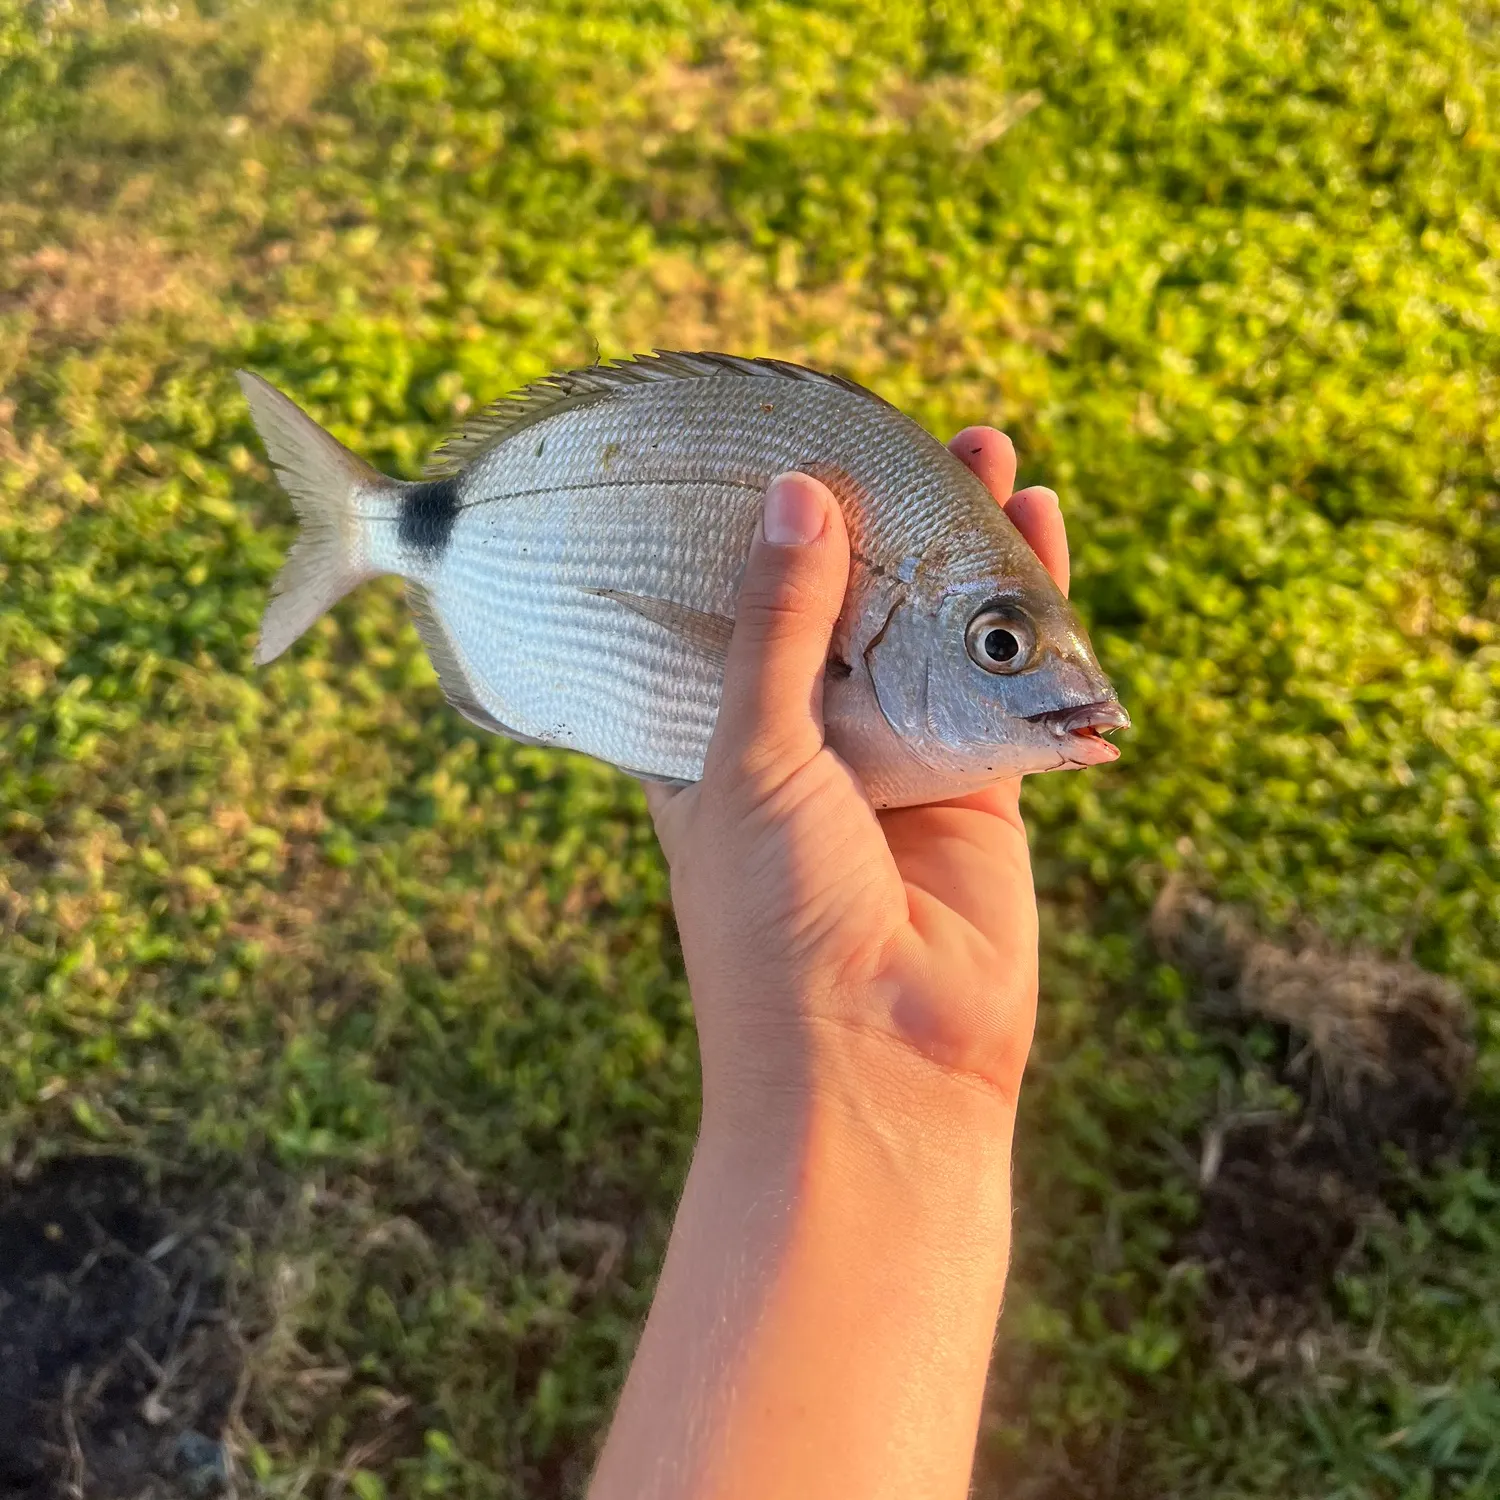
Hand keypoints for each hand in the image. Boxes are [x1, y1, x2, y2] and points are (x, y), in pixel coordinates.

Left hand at [644, 428, 1069, 1131]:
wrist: (875, 1070)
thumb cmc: (773, 923)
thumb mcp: (752, 758)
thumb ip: (779, 631)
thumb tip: (796, 497)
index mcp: (716, 741)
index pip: (736, 612)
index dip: (766, 534)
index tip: (791, 447)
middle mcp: (805, 746)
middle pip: (846, 609)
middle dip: (878, 523)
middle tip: (904, 429)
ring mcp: (894, 764)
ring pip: (929, 632)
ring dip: (959, 549)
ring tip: (985, 449)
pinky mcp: (976, 789)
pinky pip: (1000, 683)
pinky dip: (1022, 613)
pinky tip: (1039, 534)